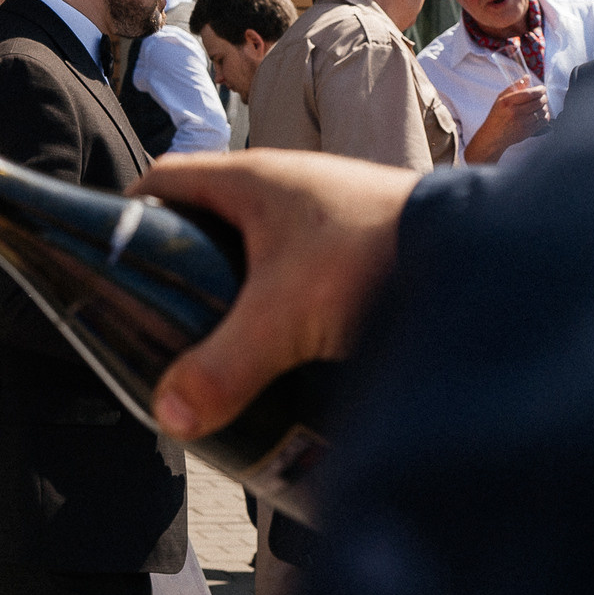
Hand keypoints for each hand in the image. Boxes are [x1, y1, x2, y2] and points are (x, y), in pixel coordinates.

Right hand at [127, 151, 417, 439]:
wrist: (482, 255)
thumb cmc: (371, 260)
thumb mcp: (283, 317)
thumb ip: (222, 367)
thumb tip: (167, 416)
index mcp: (252, 178)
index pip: (164, 179)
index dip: (128, 214)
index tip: (111, 262)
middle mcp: (286, 186)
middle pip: (205, 218)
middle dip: (179, 266)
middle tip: (161, 319)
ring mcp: (326, 213)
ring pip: (255, 247)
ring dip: (234, 289)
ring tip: (220, 344)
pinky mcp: (359, 244)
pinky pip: (298, 266)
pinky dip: (280, 300)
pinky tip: (283, 345)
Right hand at [465, 80, 549, 162]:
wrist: (493, 136)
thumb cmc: (496, 116)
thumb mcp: (501, 99)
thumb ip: (515, 87)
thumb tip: (527, 78)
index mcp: (508, 103)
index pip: (530, 93)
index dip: (540, 90)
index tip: (542, 88)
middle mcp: (515, 112)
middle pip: (539, 101)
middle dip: (543, 97)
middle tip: (542, 96)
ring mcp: (523, 123)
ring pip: (543, 111)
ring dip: (544, 106)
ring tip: (540, 105)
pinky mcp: (528, 131)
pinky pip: (544, 121)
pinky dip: (545, 116)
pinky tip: (540, 114)